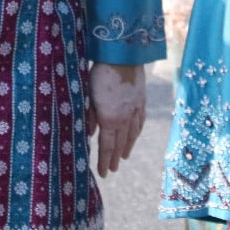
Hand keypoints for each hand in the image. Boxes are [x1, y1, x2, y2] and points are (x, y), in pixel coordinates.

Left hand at [87, 62, 145, 177]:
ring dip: (128, 146)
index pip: (107, 146)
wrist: (123, 56)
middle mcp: (125, 118)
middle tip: (113, 170)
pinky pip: (140, 121)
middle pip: (120, 143)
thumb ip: (89, 116)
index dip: (105, 161)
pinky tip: (136, 134)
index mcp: (110, 118)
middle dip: (115, 157)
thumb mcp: (89, 96)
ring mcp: (135, 109)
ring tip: (124, 156)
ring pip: (132, 134)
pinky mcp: (141, 100)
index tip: (104, 173)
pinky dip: (137, 132)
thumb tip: (88, 134)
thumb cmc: (100, 74)